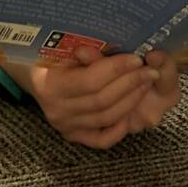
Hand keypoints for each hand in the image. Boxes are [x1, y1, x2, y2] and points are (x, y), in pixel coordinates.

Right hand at [13, 47, 180, 150]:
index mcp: (50, 85)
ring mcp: (66, 126)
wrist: (38, 76)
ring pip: (106, 117)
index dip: (117, 70)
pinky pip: (102, 139)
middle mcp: (57, 110)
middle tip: (149, 70)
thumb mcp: (63, 47)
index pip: (90, 81)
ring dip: (131, 100)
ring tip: (145, 83)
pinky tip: (132, 110)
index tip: (136, 59)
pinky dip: (120, 128)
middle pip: (102, 100)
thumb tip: (107, 47)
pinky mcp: (74, 136)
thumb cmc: (51, 56)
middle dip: (130, 83)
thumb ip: (84, 50)